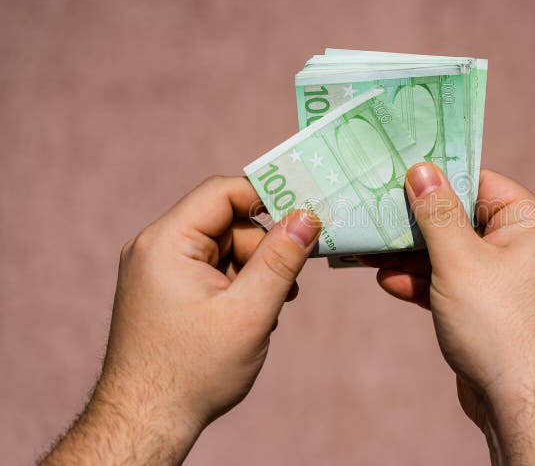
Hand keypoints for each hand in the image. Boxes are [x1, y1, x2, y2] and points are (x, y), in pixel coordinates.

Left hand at [42, 176, 319, 463]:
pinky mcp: (165, 288)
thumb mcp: (249, 312)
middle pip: (226, 221)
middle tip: (287, 283)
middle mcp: (155, 248)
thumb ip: (281, 260)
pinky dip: (237, 284)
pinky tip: (250, 314)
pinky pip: (211, 267)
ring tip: (267, 310)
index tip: (304, 217)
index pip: (222, 193)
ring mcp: (158, 269)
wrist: (147, 421)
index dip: (266, 199)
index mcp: (166, 243)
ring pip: (223, 246)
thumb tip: (308, 216)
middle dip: (263, 248)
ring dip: (253, 270)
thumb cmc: (192, 372)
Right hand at [360, 164, 534, 464]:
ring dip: (412, 255)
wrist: (518, 403)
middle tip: (375, 213)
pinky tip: (389, 282)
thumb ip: (437, 213)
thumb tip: (422, 169)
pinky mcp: (488, 308)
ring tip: (369, 251)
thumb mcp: (459, 260)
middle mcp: (524, 248)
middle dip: (417, 223)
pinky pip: (452, 283)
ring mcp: (506, 280)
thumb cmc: (497, 324)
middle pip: (462, 219)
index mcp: (532, 225)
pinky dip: (423, 282)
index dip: (441, 178)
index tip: (400, 172)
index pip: (482, 183)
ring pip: (452, 254)